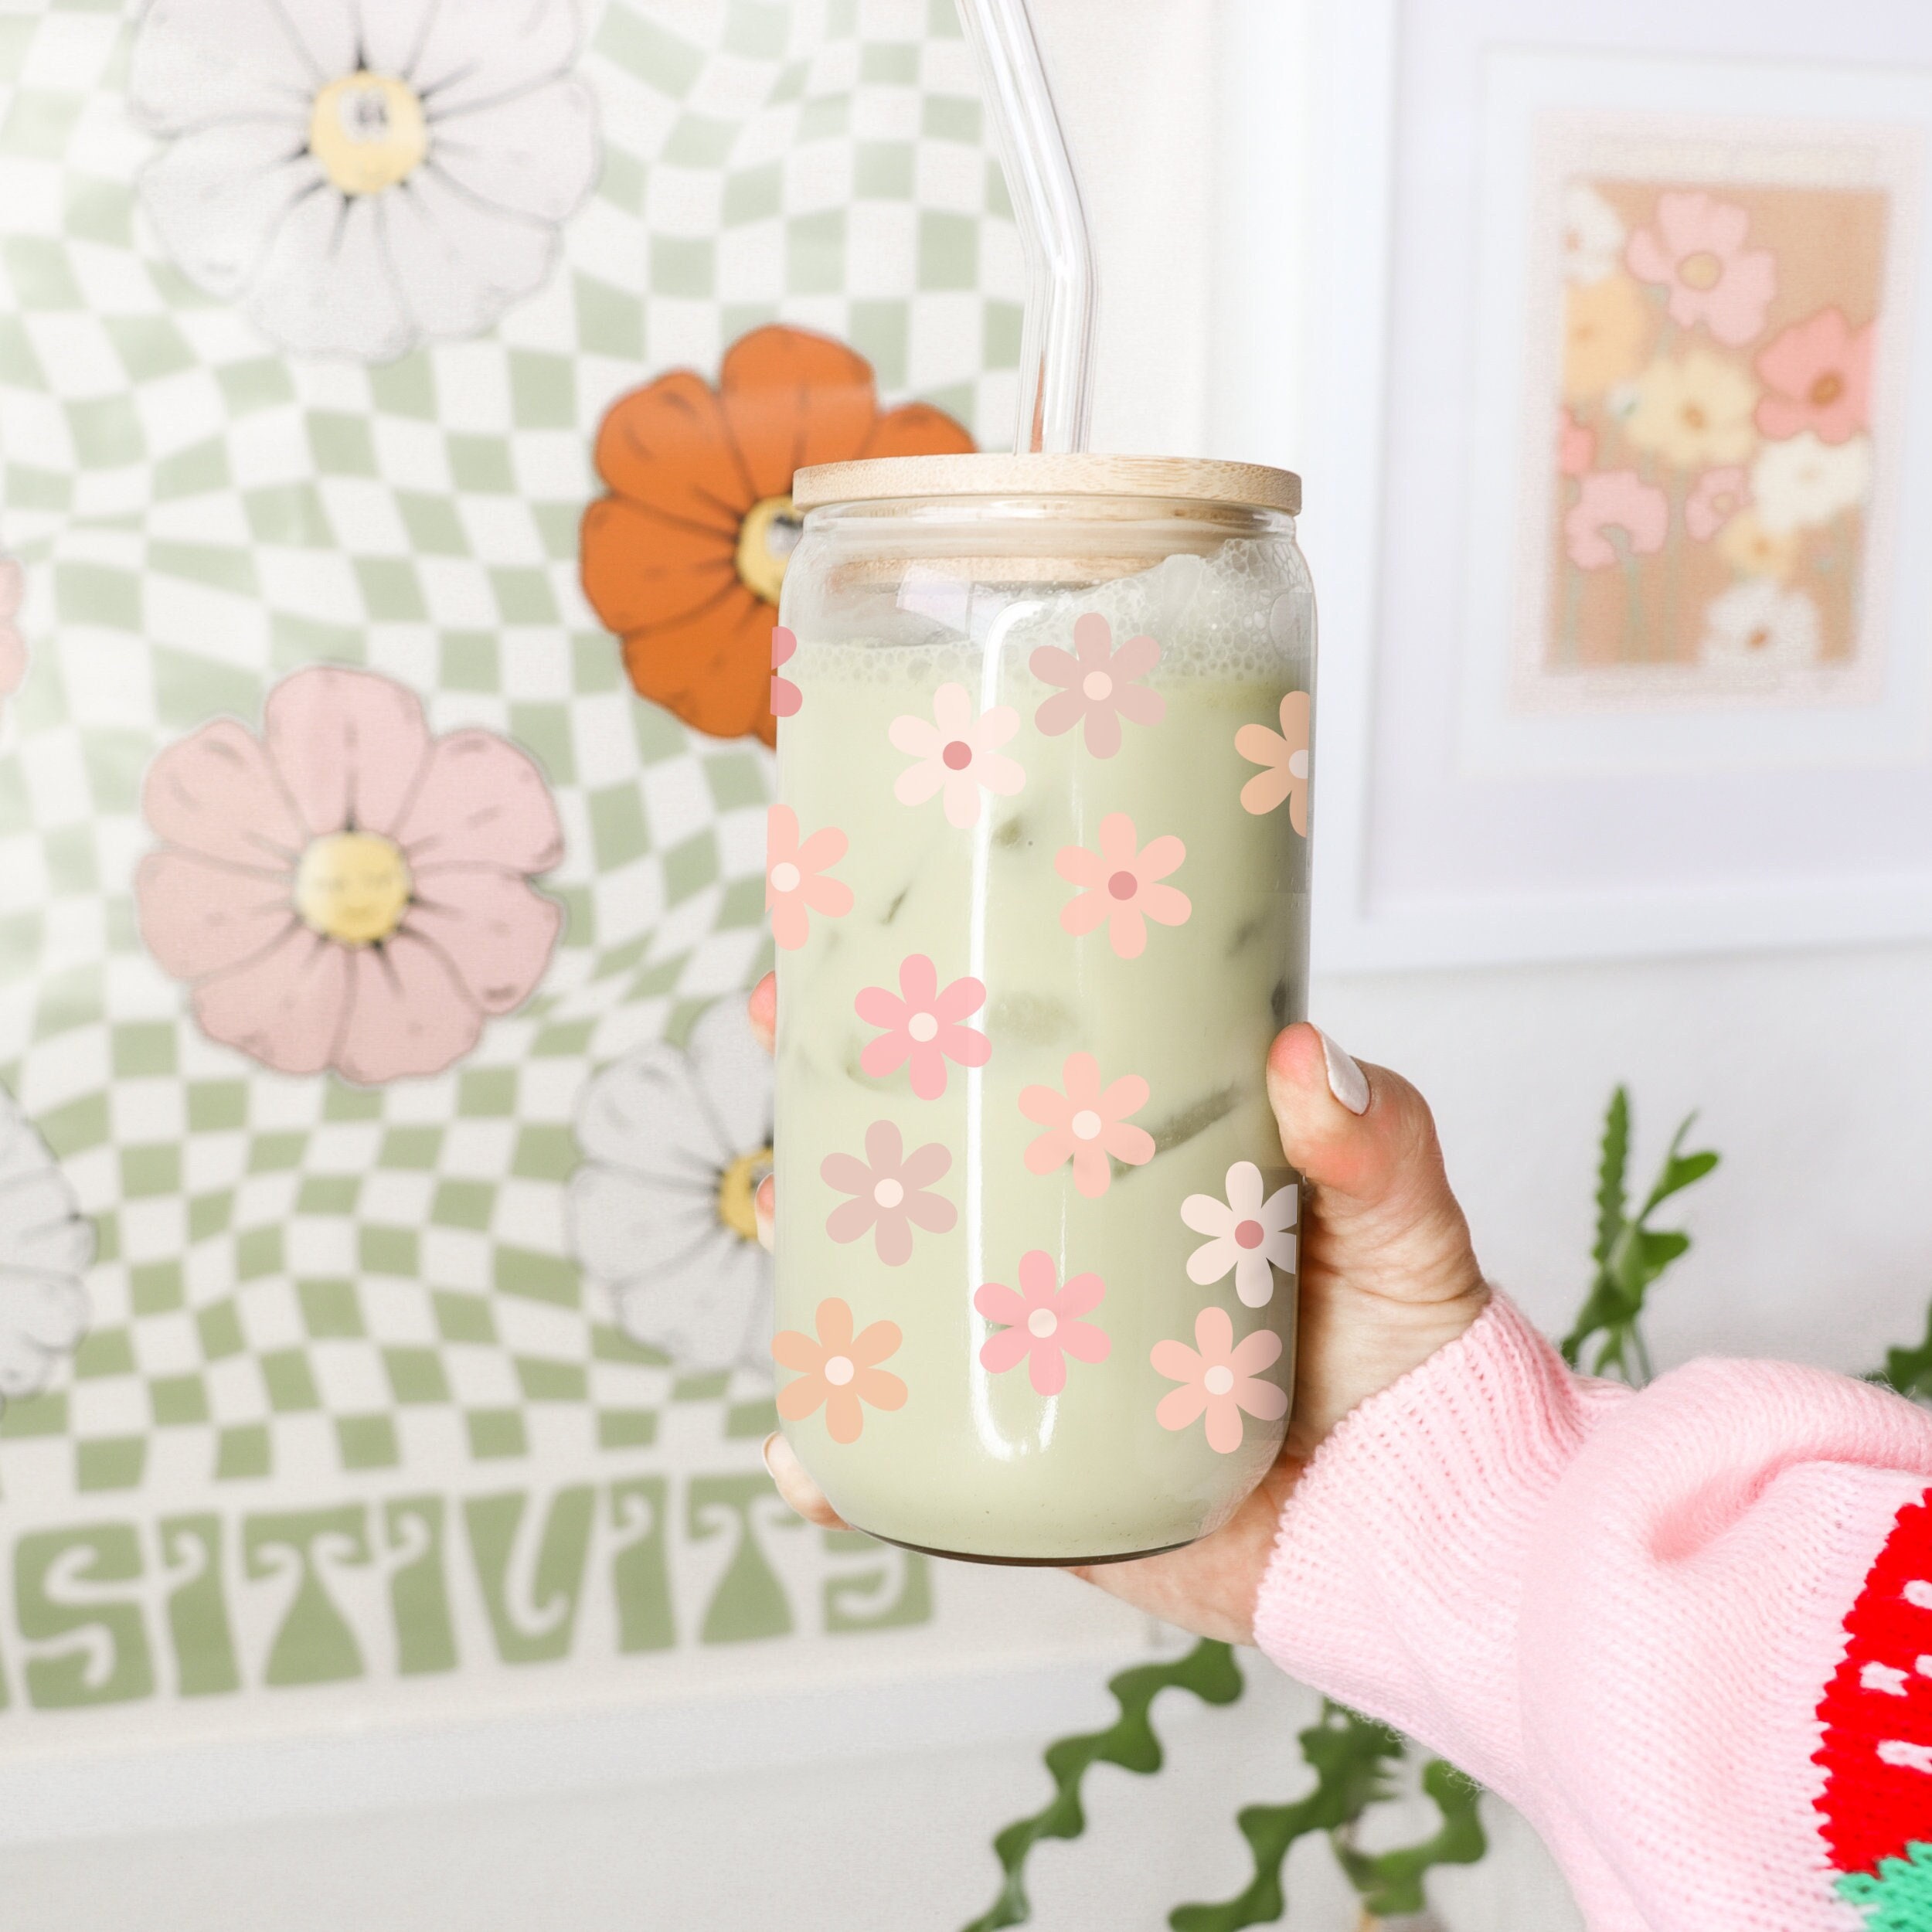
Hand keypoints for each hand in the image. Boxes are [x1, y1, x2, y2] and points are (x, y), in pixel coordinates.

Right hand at [747, 971, 1487, 1644]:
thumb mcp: (1401, 1220)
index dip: (919, 1019)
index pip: (1011, 1079)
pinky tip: (801, 1455)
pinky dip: (843, 1466)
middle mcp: (1067, 1264)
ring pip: (893, 1302)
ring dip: (811, 1261)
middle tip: (783, 1054)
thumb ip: (1379, 1142)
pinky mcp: (1036, 1478)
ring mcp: (1038, 1364)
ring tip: (780, 1214)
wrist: (1430, 1528)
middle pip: (923, 1177)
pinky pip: (917, 1468)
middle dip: (830, 1114)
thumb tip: (1310, 1058)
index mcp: (1134, 1179)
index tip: (842, 957)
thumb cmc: (1414, 1351)